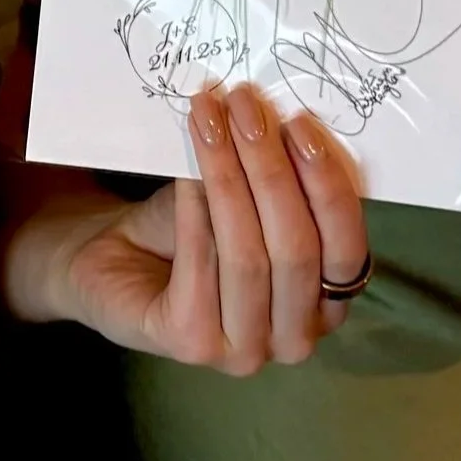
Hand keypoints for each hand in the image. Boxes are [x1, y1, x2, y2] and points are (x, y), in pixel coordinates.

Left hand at [10, 84, 368, 373]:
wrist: (114, 260)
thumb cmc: (192, 227)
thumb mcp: (246, 197)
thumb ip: (278, 177)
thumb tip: (287, 119)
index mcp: (328, 306)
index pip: (347, 250)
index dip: (327, 185)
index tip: (299, 123)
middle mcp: (296, 340)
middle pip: (296, 249)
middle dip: (271, 169)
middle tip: (245, 107)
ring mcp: (245, 352)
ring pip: (249, 256)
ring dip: (229, 177)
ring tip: (210, 121)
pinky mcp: (192, 345)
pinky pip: (201, 266)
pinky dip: (196, 210)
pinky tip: (188, 170)